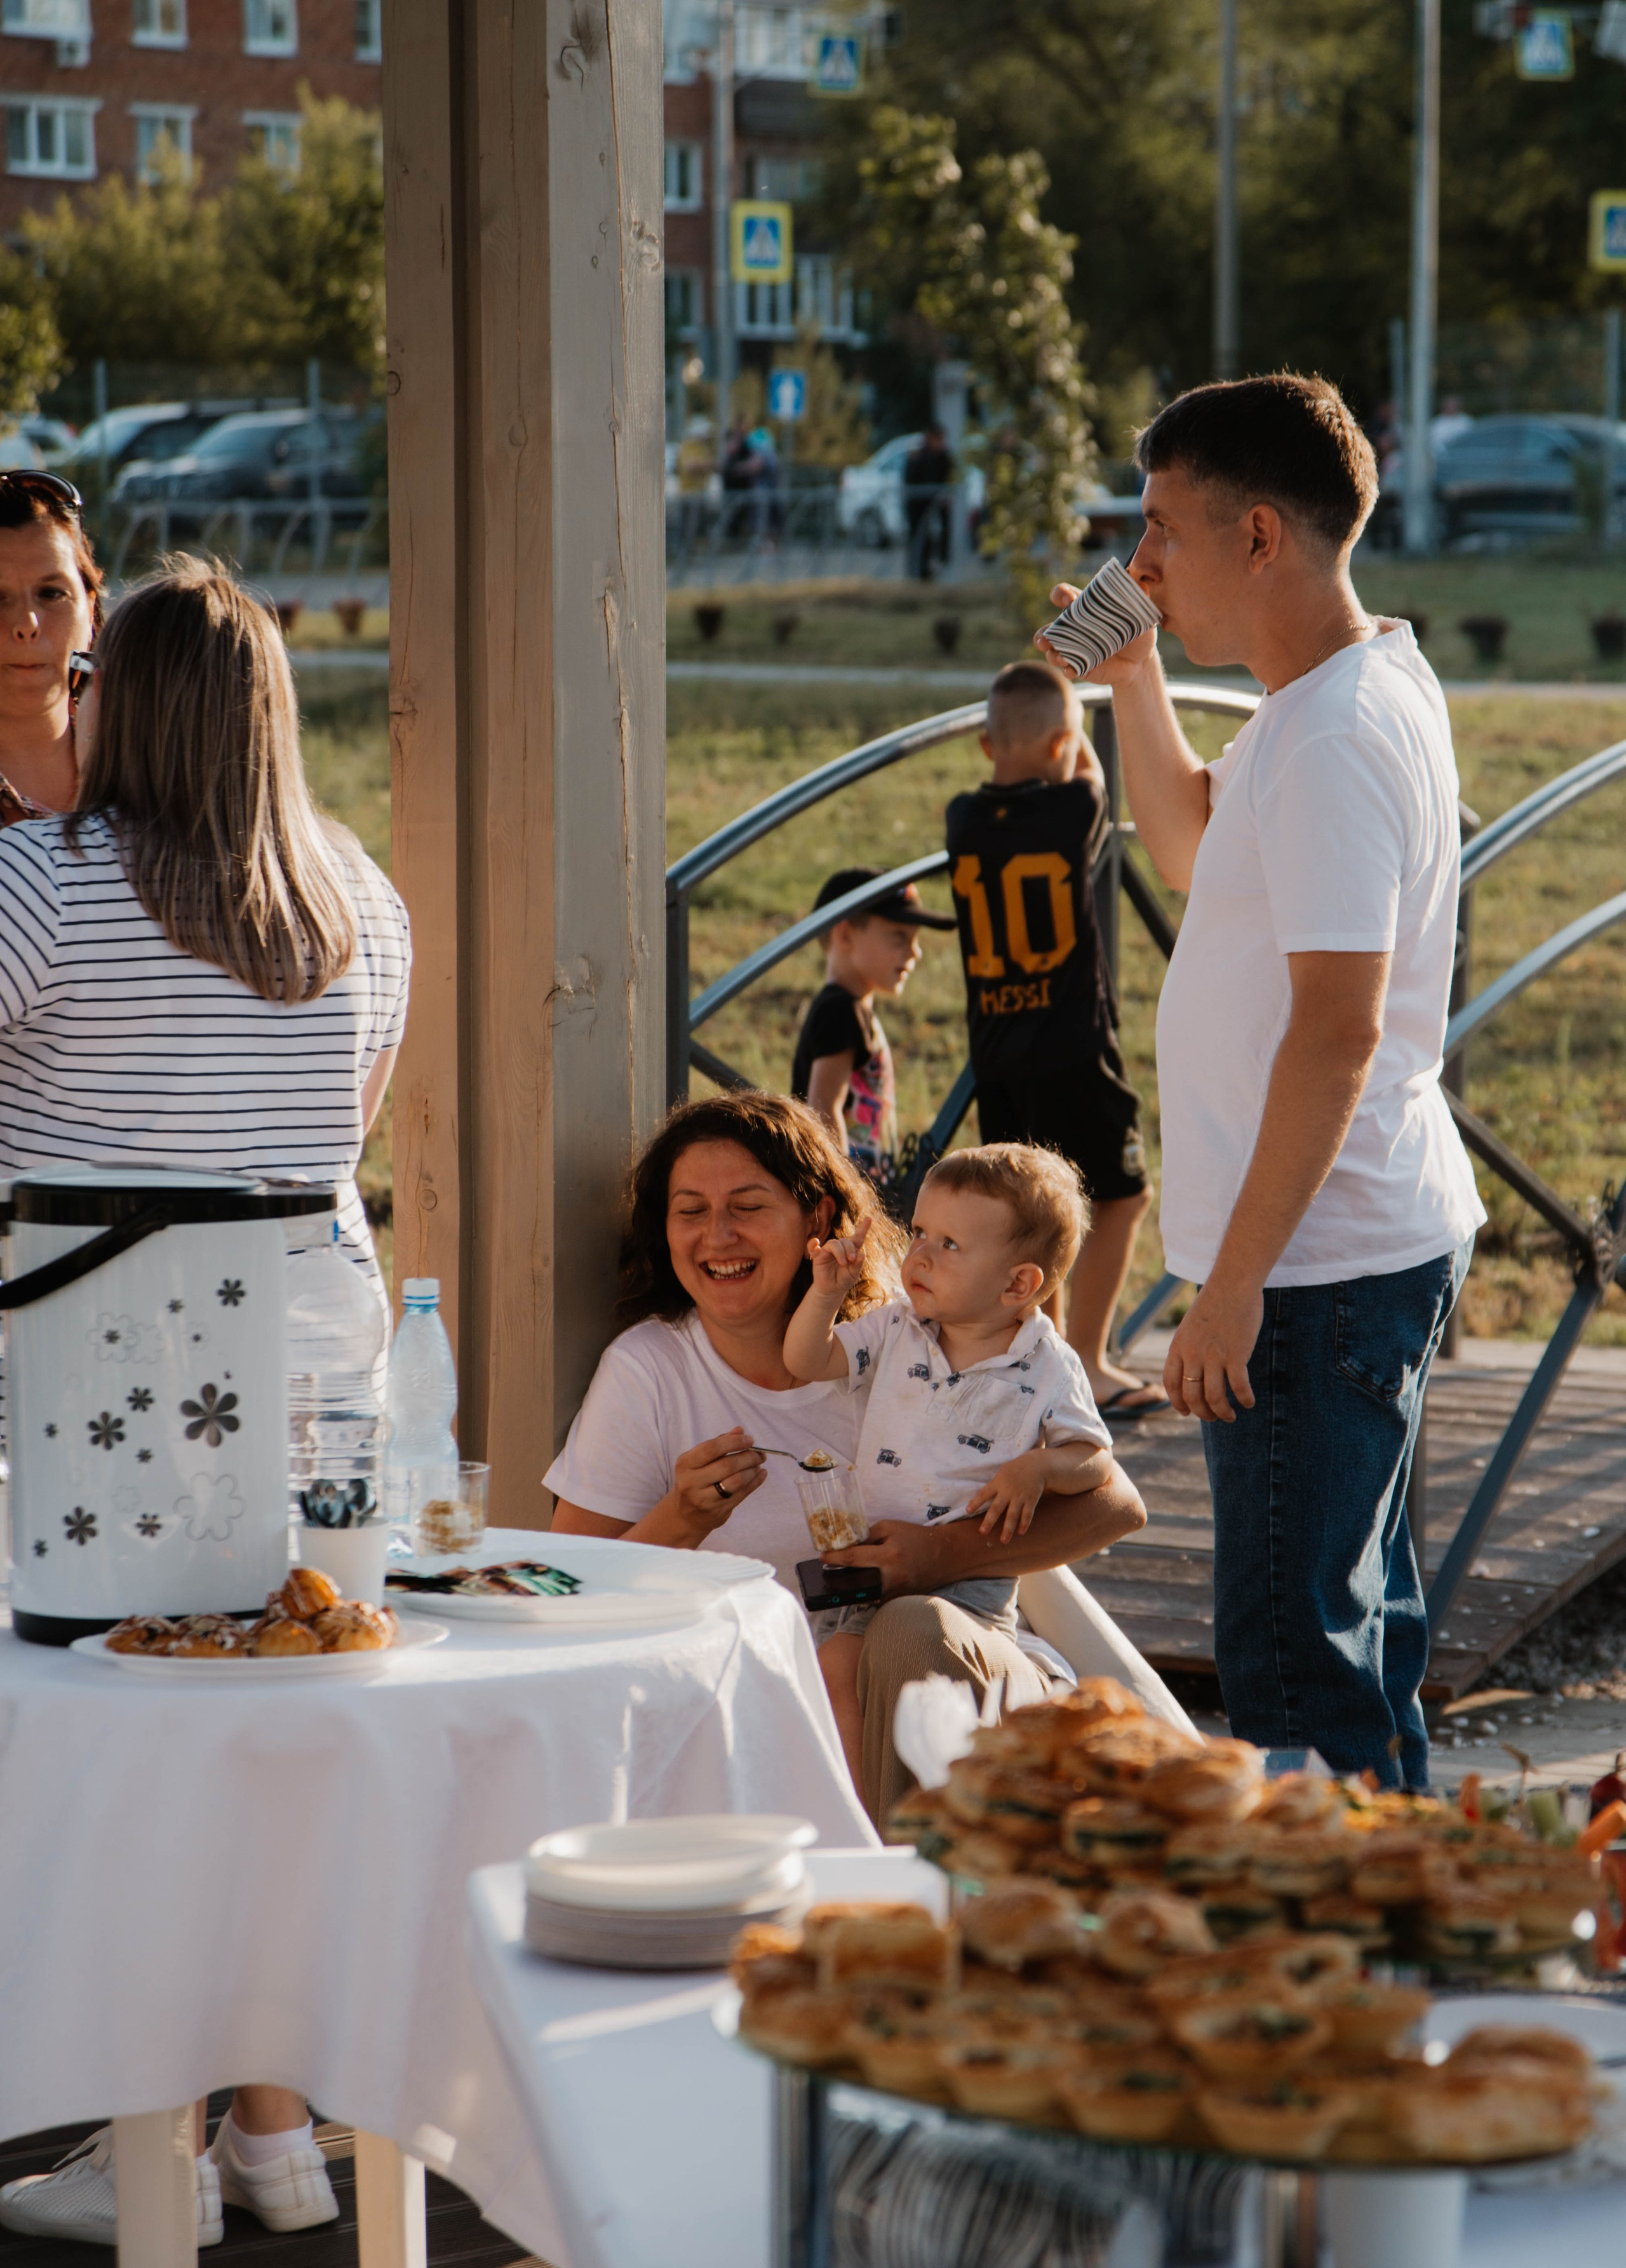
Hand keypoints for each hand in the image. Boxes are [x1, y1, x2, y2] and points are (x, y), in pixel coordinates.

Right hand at [662, 1428, 766, 1535]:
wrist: (685, 1515)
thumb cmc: (694, 1480)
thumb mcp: (697, 1461)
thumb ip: (718, 1444)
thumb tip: (739, 1431)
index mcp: (685, 1464)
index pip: (711, 1449)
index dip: (733, 1442)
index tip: (750, 1440)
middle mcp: (691, 1482)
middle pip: (727, 1466)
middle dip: (748, 1457)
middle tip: (760, 1453)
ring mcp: (704, 1499)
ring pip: (736, 1481)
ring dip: (752, 1470)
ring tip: (759, 1463)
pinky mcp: (718, 1512)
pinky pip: (742, 1494)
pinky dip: (755, 1482)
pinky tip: (760, 1474)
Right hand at [807, 1213, 872, 1299]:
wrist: (832, 1290)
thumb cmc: (844, 1280)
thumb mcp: (854, 1274)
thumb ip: (858, 1264)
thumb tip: (862, 1254)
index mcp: (851, 1250)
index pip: (858, 1237)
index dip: (863, 1228)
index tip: (869, 1218)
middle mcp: (840, 1248)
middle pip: (845, 1241)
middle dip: (850, 1250)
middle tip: (852, 1260)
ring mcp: (828, 1251)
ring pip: (833, 1243)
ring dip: (840, 1252)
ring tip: (843, 1263)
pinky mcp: (818, 1256)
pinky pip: (813, 1247)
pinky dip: (812, 1244)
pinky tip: (815, 1242)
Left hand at [821, 1519, 940, 1599]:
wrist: (945, 1554)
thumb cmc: (915, 1537)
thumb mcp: (890, 1527)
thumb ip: (867, 1537)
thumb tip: (847, 1548)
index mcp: (889, 1555)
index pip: (853, 1558)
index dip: (834, 1558)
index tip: (822, 1557)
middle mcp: (893, 1577)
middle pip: (857, 1584)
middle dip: (841, 1580)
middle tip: (829, 1574)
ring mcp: (898, 1593)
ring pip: (867, 1596)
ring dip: (855, 1590)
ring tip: (843, 1581)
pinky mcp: (901, 1600)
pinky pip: (879, 1600)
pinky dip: (870, 1594)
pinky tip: (863, 1587)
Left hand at [967, 1450, 1046, 1542]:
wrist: (1037, 1465)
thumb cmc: (1016, 1468)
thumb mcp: (1002, 1472)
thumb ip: (994, 1484)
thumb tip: (983, 1496)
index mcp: (998, 1483)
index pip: (984, 1493)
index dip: (976, 1502)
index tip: (968, 1510)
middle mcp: (1008, 1491)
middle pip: (997, 1508)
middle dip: (989, 1521)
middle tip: (982, 1532)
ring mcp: (1020, 1497)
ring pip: (1012, 1515)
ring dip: (1008, 1528)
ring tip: (1003, 1540)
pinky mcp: (1031, 1500)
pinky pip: (1027, 1514)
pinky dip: (1024, 1524)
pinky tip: (1021, 1532)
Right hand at [1034, 581, 1158, 687]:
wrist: (1141, 662)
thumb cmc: (1138, 632)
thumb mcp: (1140, 612)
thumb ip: (1137, 596)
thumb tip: (1136, 577)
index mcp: (1084, 609)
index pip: (1064, 596)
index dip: (1060, 595)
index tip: (1067, 600)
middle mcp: (1074, 628)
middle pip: (1050, 628)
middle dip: (1043, 633)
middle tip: (1045, 638)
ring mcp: (1074, 649)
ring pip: (1052, 650)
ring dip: (1051, 654)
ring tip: (1060, 658)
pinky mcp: (1079, 666)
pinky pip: (1066, 668)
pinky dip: (1067, 670)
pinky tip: (1072, 670)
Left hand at [1164, 1279, 1262, 1421]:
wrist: (1232, 1283)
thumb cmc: (1214, 1303)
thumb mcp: (1191, 1326)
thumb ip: (1190, 1348)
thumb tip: (1195, 1372)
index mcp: (1178, 1346)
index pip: (1171, 1384)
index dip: (1178, 1403)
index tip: (1187, 1412)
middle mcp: (1193, 1354)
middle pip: (1192, 1396)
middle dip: (1203, 1413)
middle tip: (1214, 1417)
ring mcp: (1214, 1355)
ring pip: (1214, 1397)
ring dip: (1222, 1412)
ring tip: (1230, 1416)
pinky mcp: (1236, 1354)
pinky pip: (1239, 1387)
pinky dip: (1244, 1399)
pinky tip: (1249, 1402)